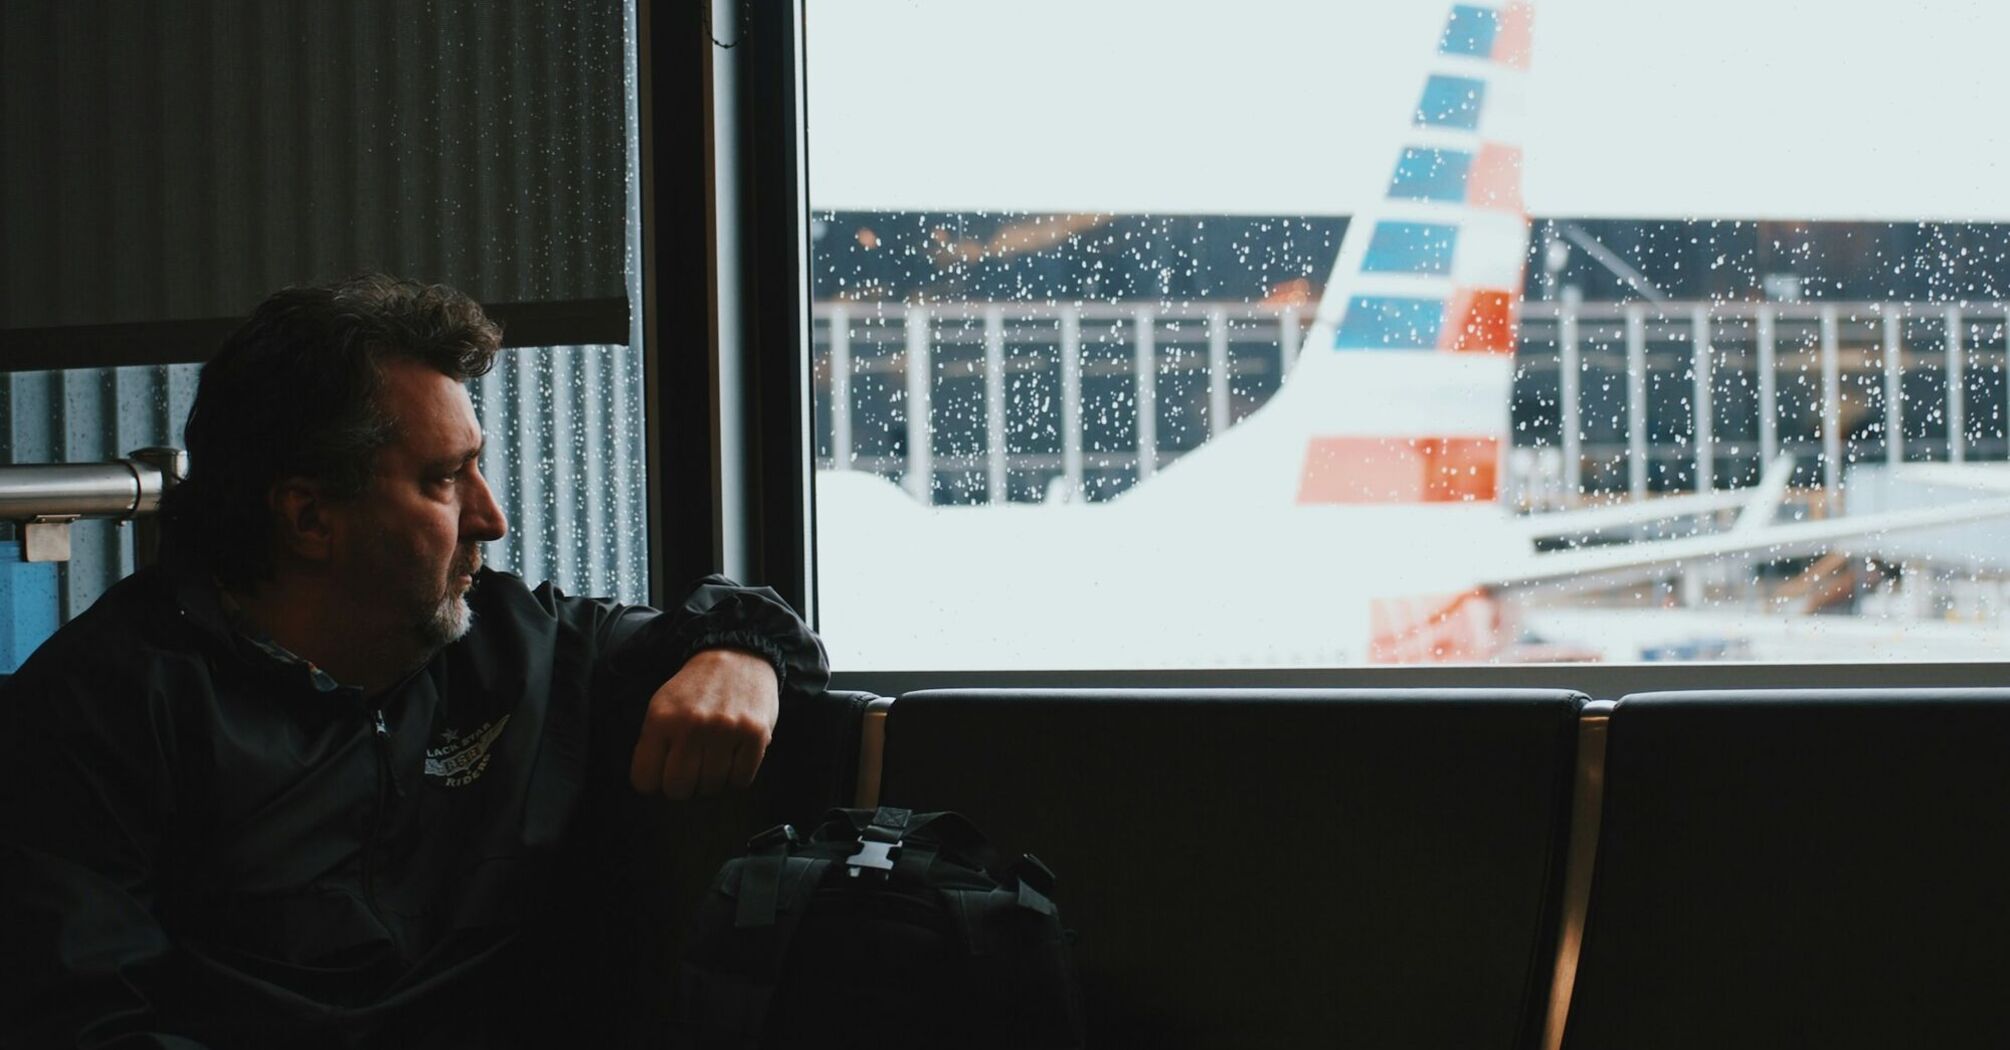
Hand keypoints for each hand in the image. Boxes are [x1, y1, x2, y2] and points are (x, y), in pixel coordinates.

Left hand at [627, 648, 778, 798]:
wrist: (739, 655)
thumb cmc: (696, 690)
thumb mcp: (661, 706)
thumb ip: (653, 744)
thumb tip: (653, 785)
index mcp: (661, 719)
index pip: (645, 779)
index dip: (654, 782)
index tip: (663, 773)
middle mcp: (691, 726)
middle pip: (678, 789)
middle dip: (683, 786)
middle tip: (691, 769)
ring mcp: (725, 731)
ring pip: (711, 787)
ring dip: (712, 779)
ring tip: (715, 756)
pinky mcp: (755, 734)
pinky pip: (741, 780)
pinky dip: (737, 775)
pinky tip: (734, 755)